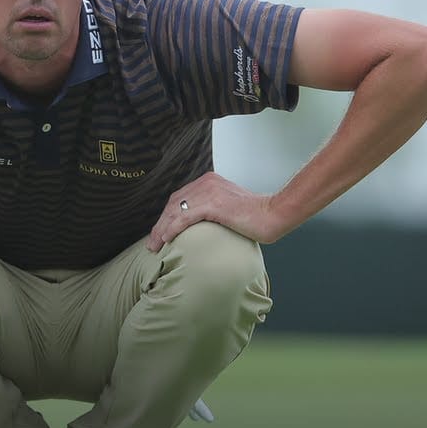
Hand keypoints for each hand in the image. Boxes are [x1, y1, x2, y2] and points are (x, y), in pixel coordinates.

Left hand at [146, 172, 283, 251]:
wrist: (273, 214)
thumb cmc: (256, 216)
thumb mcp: (230, 208)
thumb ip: (214, 210)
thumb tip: (202, 226)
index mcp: (209, 182)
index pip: (180, 198)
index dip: (167, 216)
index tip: (160, 232)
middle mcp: (207, 183)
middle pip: (174, 203)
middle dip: (160, 224)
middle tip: (153, 243)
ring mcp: (210, 192)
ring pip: (176, 211)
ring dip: (162, 229)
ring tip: (155, 246)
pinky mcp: (214, 204)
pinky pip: (185, 217)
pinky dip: (173, 229)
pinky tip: (166, 239)